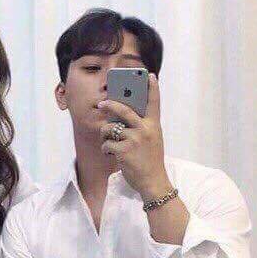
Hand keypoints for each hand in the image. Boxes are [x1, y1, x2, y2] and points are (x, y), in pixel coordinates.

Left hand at [98, 73, 170, 199]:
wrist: (153, 182)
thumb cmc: (150, 160)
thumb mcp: (152, 139)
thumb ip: (142, 126)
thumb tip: (119, 114)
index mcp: (154, 125)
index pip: (154, 103)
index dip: (152, 88)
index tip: (149, 75)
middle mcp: (145, 130)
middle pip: (124, 110)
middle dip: (110, 104)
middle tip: (101, 103)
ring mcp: (135, 140)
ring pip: (110, 128)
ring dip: (105, 135)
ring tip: (108, 141)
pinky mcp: (124, 151)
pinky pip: (107, 144)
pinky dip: (105, 149)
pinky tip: (110, 153)